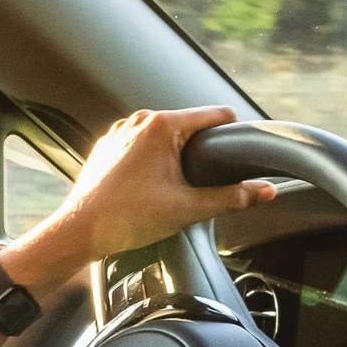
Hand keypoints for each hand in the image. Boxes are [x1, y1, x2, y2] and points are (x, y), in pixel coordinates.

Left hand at [12, 106, 277, 287]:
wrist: (79, 231)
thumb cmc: (127, 217)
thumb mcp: (189, 209)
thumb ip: (233, 197)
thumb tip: (267, 191)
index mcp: (163, 125)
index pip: (216, 115)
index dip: (234, 133)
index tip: (242, 151)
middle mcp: (141, 120)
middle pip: (190, 126)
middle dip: (201, 151)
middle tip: (203, 182)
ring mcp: (121, 131)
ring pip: (164, 136)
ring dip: (175, 157)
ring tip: (174, 188)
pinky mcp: (108, 145)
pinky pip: (141, 146)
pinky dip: (152, 162)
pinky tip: (150, 189)